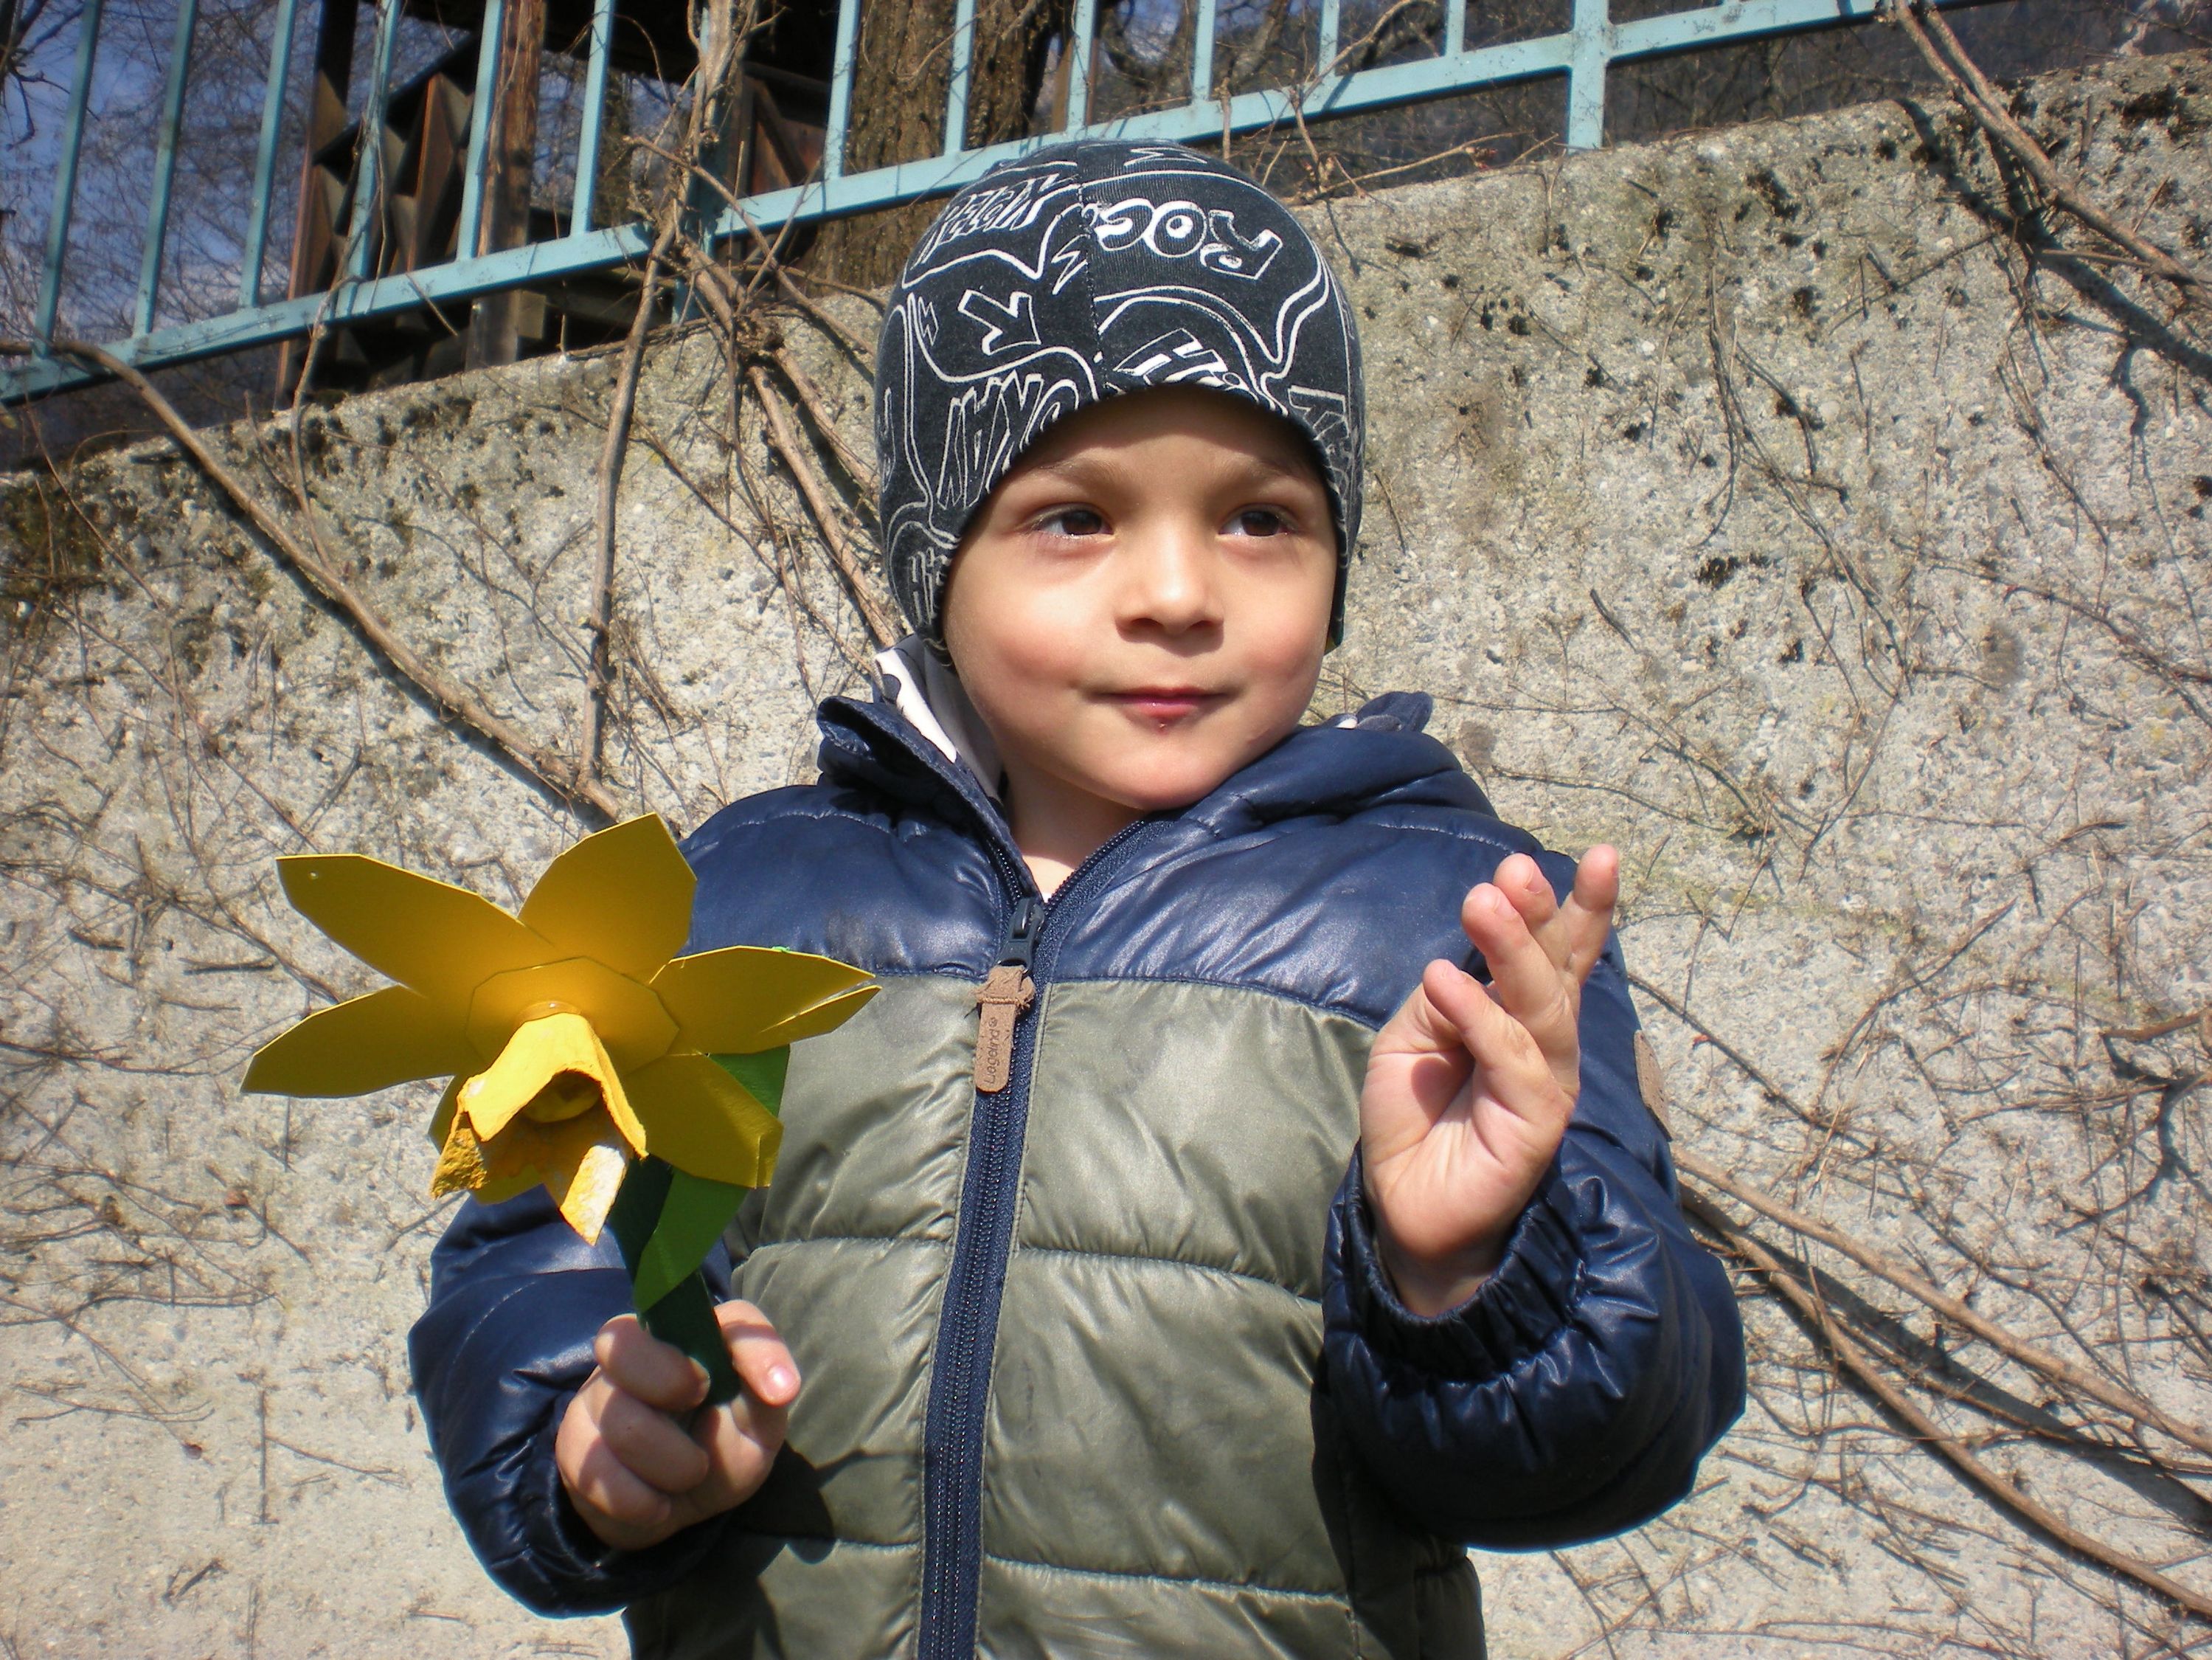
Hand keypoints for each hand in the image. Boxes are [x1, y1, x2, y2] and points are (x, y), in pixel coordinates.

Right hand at [555, 1300, 797, 1550]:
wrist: (671, 1504)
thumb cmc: (721, 1447)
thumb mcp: (757, 1428)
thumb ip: (766, 1399)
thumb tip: (779, 1386)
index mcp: (689, 1334)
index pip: (710, 1309)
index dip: (746, 1344)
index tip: (779, 1391)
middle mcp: (634, 1351)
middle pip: (623, 1341)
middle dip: (667, 1381)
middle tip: (699, 1410)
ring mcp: (597, 1396)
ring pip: (621, 1421)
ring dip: (672, 1465)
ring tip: (690, 1473)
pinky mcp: (573, 1444)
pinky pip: (596, 1473)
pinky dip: (640, 1501)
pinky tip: (658, 1504)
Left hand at [1359, 847, 1619, 1316]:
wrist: (1406, 1208)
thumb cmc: (1414, 1118)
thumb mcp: (1411, 1041)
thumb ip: (1440, 1002)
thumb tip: (1460, 969)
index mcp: (1523, 1017)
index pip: (1560, 955)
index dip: (1580, 907)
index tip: (1597, 853)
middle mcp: (1545, 1045)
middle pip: (1559, 971)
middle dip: (1546, 914)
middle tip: (1517, 871)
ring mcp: (1546, 1084)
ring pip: (1540, 1007)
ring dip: (1511, 950)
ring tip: (1482, 902)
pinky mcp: (1535, 1124)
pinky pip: (1512, 1060)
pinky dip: (1478, 1016)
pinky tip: (1445, 981)